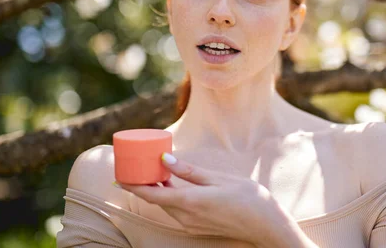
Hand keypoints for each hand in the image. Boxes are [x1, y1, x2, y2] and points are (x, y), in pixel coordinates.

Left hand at [118, 153, 291, 244]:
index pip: (151, 195)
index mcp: (189, 202)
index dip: (132, 185)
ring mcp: (192, 223)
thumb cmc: (248, 198)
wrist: (266, 225)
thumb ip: (189, 171)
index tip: (119, 175)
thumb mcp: (219, 178)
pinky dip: (170, 196)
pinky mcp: (198, 225)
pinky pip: (177, 209)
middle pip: (156, 200)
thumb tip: (164, 159)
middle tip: (136, 165)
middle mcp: (186, 216)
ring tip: (153, 170)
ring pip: (166, 205)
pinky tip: (174, 184)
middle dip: (143, 184)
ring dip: (157, 190)